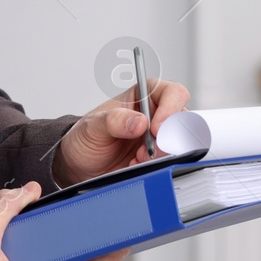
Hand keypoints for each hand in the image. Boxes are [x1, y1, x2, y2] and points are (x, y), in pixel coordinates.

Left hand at [52, 78, 190, 187]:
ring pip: (178, 145)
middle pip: (182, 122)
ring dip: (160, 156)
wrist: (79, 166)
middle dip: (166, 139)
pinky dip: (155, 168)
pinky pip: (169, 163)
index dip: (170, 109)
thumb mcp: (92, 126)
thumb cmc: (85, 138)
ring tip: (136, 159)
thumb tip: (139, 122)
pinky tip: (135, 167)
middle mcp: (156, 116)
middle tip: (146, 150)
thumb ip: (113, 120)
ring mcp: (159, 139)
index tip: (155, 128)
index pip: (173, 93)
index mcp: (143, 96)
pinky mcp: (157, 159)